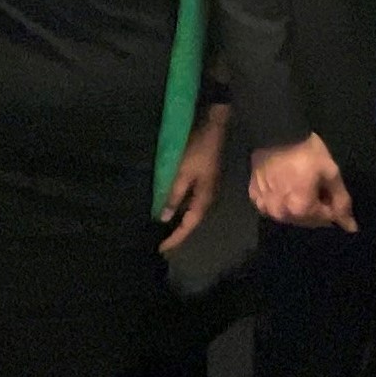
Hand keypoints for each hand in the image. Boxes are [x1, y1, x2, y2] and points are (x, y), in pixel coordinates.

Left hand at [160, 104, 232, 254]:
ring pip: (192, 212)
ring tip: (164, 230)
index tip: (162, 249)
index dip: (175, 238)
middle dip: (177, 234)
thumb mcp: (182, 173)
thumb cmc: (197, 149)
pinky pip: (192, 201)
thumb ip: (174, 196)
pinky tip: (171, 208)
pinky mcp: (204, 180)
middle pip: (192, 221)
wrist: (214, 127)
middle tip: (161, 243)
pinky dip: (181, 208)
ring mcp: (207, 188)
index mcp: (204, 198)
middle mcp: (208, 197)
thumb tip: (164, 217)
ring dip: (179, 221)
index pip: (189, 225)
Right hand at [249, 134, 355, 232]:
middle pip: (307, 220)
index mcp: (301, 210)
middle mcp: (281, 214)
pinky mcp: (254, 197)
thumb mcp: (330, 173)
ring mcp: (265, 207)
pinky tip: (285, 186)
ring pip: (289, 215)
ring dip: (299, 206)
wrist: (275, 133)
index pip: (327, 218)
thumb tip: (351, 227)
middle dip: (317, 208)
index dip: (333, 203)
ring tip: (302, 185)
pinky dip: (282, 201)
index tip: (330, 188)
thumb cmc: (306, 152)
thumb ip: (341, 201)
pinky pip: (272, 206)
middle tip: (318, 187)